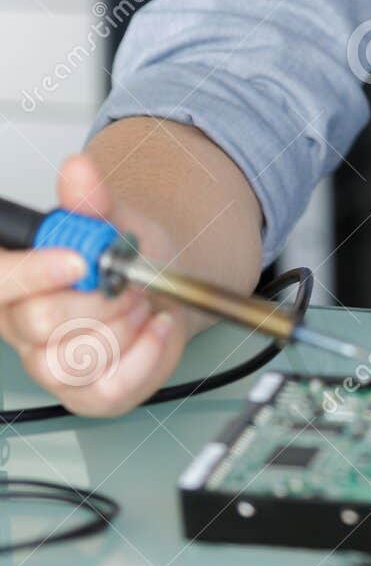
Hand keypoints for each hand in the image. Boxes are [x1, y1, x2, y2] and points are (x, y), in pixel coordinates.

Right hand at [0, 152, 189, 416]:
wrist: (160, 285)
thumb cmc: (122, 256)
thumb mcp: (110, 218)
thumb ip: (90, 200)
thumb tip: (78, 170)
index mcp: (14, 279)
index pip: (0, 280)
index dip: (34, 273)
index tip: (78, 260)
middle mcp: (22, 327)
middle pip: (42, 320)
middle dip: (99, 295)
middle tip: (126, 278)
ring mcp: (51, 366)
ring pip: (79, 356)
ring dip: (126, 322)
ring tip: (140, 300)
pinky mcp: (87, 395)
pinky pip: (112, 387)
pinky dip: (148, 352)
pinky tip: (157, 326)